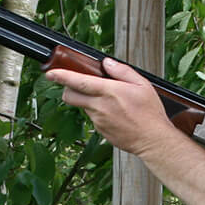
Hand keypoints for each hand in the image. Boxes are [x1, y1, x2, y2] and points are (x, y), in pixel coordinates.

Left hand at [45, 56, 170, 155]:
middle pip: (70, 97)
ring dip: (90, 102)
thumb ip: (122, 71)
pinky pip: (94, 119)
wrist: (153, 140)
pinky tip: (116, 115)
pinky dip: (100, 114)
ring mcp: (98, 121)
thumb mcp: (142, 85)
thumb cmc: (150, 114)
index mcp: (109, 92)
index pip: (78, 82)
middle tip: (77, 86)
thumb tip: (107, 63)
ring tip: (112, 103)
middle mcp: (100, 107)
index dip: (62, 76)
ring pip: (84, 107)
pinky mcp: (100, 131)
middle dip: (68, 89)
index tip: (51, 73)